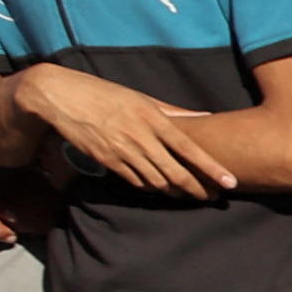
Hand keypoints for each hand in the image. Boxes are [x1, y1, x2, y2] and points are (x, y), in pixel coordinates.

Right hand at [10, 62, 229, 195]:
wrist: (61, 96)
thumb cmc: (106, 93)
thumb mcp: (141, 97)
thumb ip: (174, 111)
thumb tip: (206, 116)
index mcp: (152, 117)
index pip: (189, 148)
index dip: (212, 168)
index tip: (231, 182)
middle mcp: (140, 136)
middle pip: (175, 172)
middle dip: (197, 189)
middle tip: (212, 197)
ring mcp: (122, 151)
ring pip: (156, 181)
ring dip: (174, 192)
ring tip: (189, 195)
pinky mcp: (106, 161)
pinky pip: (134, 181)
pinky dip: (150, 187)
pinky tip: (160, 189)